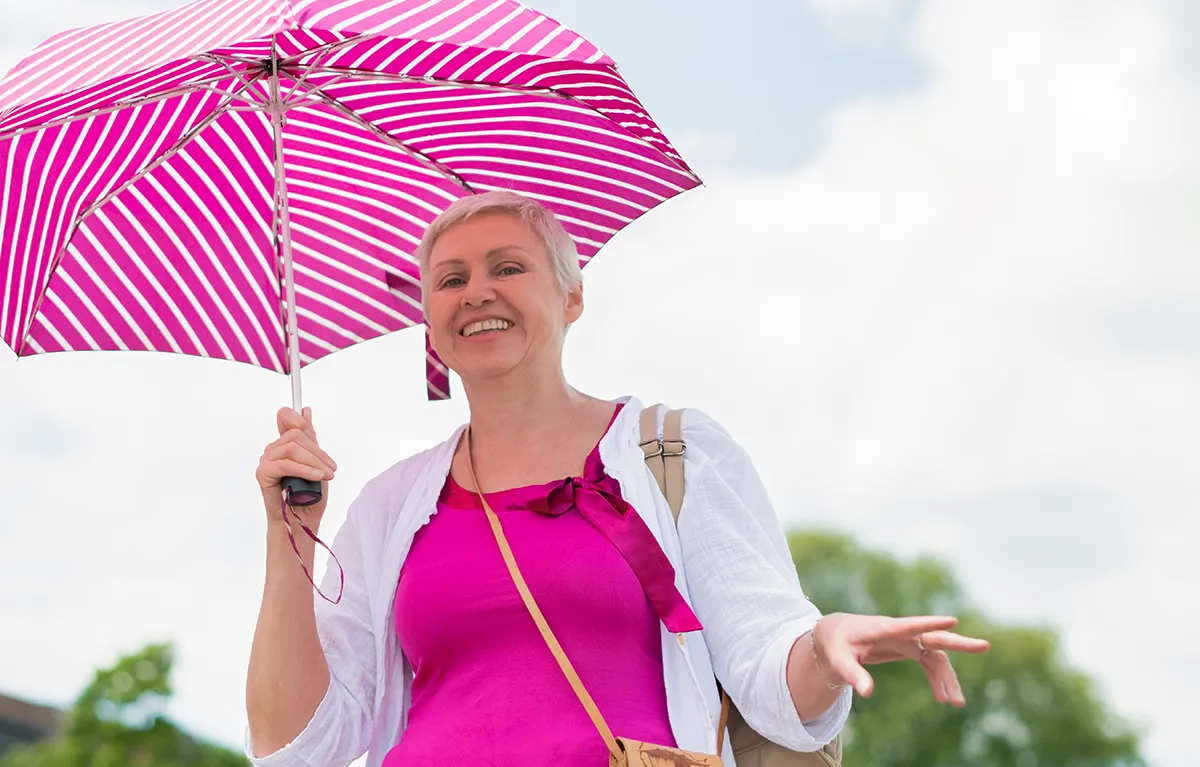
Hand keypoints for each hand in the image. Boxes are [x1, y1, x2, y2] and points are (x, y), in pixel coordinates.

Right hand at [255, 407, 337, 519]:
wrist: (301, 524)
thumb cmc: (309, 497)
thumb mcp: (316, 463)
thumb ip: (310, 439)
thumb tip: (306, 410)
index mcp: (285, 445)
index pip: (287, 417)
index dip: (299, 418)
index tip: (311, 428)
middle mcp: (273, 450)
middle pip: (296, 435)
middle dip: (319, 452)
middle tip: (332, 469)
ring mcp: (267, 461)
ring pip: (292, 448)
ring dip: (315, 461)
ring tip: (327, 476)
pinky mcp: (264, 473)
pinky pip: (286, 463)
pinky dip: (305, 469)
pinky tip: (317, 477)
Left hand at [813, 613, 989, 705]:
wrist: (835, 636)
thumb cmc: (835, 644)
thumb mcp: (839, 661)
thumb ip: (852, 674)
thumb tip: (867, 693)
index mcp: (883, 629)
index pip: (908, 625)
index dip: (929, 623)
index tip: (951, 621)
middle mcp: (899, 632)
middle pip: (933, 636)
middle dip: (958, 642)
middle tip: (985, 646)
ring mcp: (906, 639)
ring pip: (935, 656)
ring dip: (947, 677)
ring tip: (955, 703)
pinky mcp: (908, 647)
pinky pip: (930, 663)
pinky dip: (938, 679)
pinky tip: (943, 698)